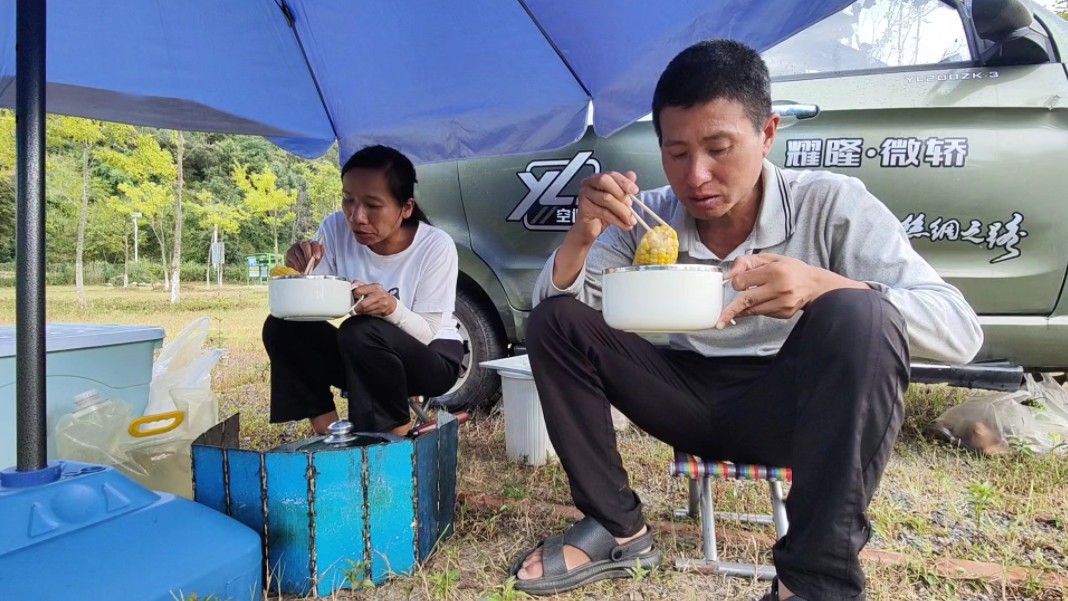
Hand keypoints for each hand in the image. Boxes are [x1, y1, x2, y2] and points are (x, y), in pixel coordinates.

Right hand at [285, 240, 323, 272]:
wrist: (300, 268)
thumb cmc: (309, 263)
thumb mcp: (316, 260)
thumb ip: (320, 254)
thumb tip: (322, 246)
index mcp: (311, 244)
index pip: (314, 243)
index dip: (316, 250)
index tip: (317, 257)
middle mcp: (302, 243)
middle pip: (305, 246)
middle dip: (308, 256)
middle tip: (310, 264)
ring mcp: (294, 247)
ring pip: (299, 254)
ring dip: (303, 263)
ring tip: (306, 270)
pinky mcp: (289, 253)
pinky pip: (294, 259)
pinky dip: (298, 266)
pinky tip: (301, 270)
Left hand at [351, 281, 397, 316]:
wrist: (390, 302)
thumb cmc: (378, 293)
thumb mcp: (371, 286)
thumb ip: (360, 284)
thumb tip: (352, 284)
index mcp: (375, 287)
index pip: (359, 291)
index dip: (355, 294)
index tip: (355, 296)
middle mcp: (379, 295)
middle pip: (363, 304)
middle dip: (357, 307)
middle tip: (355, 307)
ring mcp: (381, 303)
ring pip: (365, 310)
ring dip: (361, 311)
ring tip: (360, 309)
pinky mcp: (382, 310)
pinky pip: (369, 313)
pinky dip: (366, 313)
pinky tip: (366, 310)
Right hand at [570, 171, 639, 245]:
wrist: (590, 230)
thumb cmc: (602, 214)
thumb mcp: (617, 200)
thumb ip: (623, 187)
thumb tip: (631, 175)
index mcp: (597, 179)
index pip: (611, 174)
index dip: (624, 181)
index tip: (634, 190)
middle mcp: (588, 184)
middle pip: (604, 181)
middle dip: (621, 193)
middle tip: (630, 205)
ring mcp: (584, 195)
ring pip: (606, 198)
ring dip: (622, 210)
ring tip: (630, 219)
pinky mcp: (584, 208)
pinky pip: (603, 212)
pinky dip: (616, 219)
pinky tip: (624, 224)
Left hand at [716, 254, 867, 328]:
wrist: (814, 285)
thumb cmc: (790, 269)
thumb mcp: (770, 258)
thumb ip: (747, 262)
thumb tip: (729, 275)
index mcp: (774, 271)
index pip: (742, 282)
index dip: (736, 283)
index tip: (737, 283)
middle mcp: (780, 288)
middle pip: (746, 301)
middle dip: (730, 310)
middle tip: (720, 320)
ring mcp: (783, 303)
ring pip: (752, 310)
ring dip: (741, 310)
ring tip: (733, 312)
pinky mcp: (784, 313)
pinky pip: (762, 314)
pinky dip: (756, 310)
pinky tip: (761, 303)